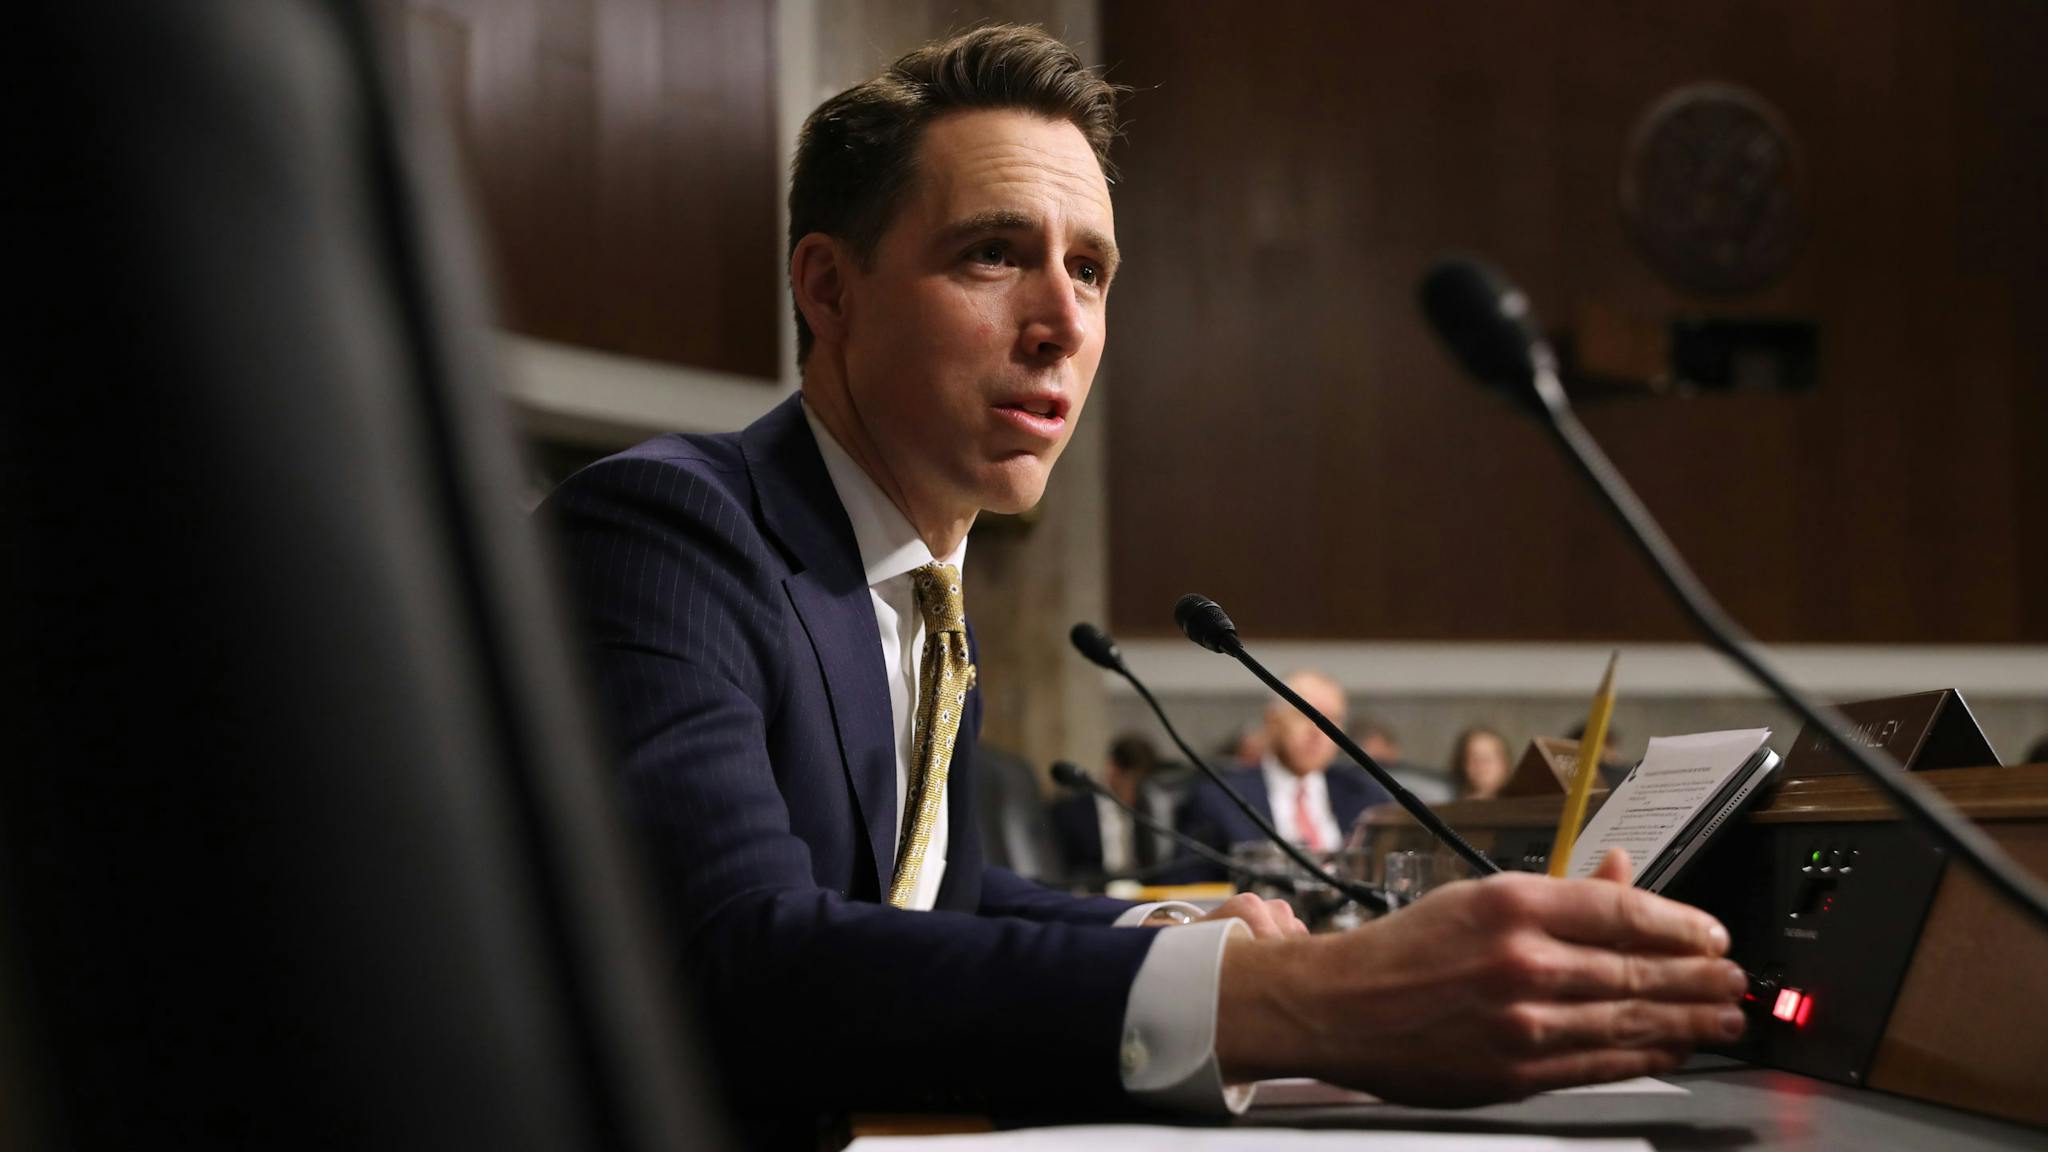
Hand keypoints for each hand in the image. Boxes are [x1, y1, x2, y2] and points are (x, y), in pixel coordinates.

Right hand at [1215, 848, 1746, 1104]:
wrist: (1339, 1007)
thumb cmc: (1404, 950)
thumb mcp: (1478, 898)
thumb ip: (1560, 891)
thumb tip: (1622, 871)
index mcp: (1512, 905)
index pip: (1623, 911)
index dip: (1683, 926)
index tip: (1713, 935)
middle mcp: (1521, 961)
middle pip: (1638, 971)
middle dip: (1700, 979)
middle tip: (1735, 982)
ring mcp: (1521, 1022)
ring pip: (1628, 1022)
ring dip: (1688, 1021)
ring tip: (1723, 1017)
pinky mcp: (1516, 1071)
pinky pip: (1599, 1064)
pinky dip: (1644, 1057)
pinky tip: (1670, 1048)